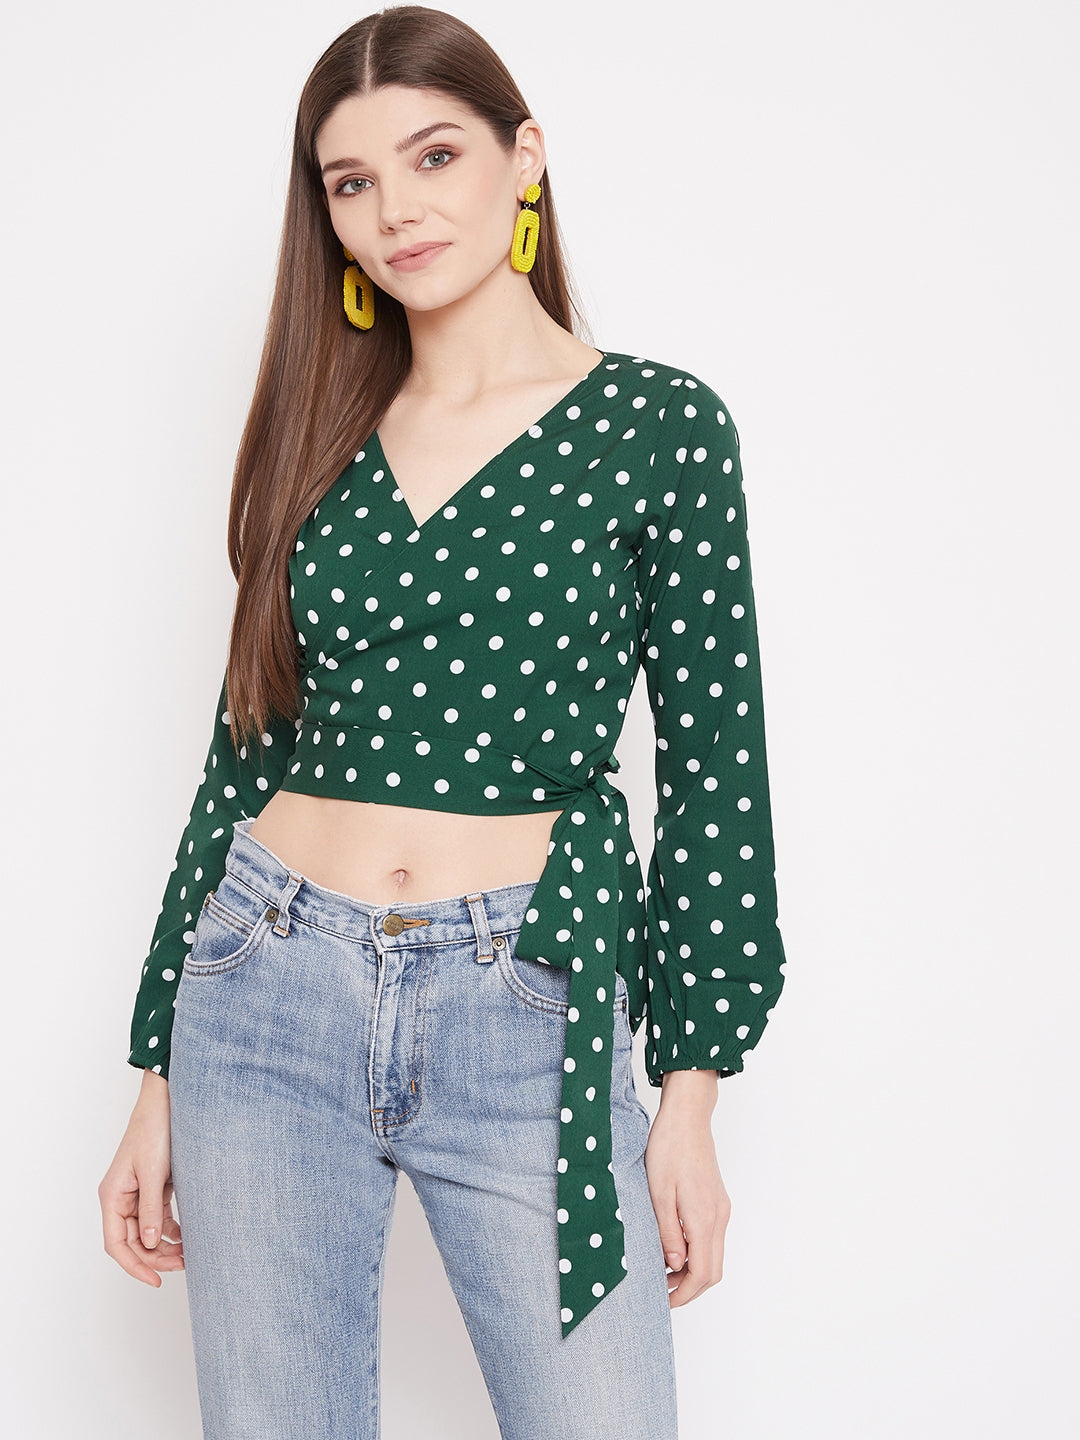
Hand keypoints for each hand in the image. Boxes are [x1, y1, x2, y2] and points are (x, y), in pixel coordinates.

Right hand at [98, 1069, 184, 1284]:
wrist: (167, 1101)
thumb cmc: (154, 1131)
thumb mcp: (154, 1173)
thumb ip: (150, 1210)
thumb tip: (148, 1243)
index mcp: (113, 1196)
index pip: (116, 1244)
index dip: (134, 1265)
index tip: (155, 1280)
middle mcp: (122, 1198)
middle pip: (133, 1241)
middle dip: (156, 1257)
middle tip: (183, 1264)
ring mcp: (138, 1193)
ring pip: (147, 1231)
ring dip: (165, 1245)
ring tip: (189, 1254)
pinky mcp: (155, 1186)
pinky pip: (159, 1216)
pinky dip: (171, 1229)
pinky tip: (187, 1236)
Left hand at [645, 1070, 730, 1308]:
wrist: (687, 1116)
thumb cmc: (668, 1148)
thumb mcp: (658, 1192)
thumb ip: (667, 1232)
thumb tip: (674, 1265)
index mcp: (703, 1218)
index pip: (702, 1273)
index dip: (684, 1294)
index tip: (663, 1300)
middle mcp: (719, 1217)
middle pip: (713, 1271)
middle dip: (689, 1288)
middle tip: (662, 1292)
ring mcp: (721, 1209)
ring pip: (713, 1255)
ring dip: (692, 1270)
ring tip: (662, 1271)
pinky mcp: (718, 1201)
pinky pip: (712, 1238)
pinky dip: (696, 1252)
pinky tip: (673, 1246)